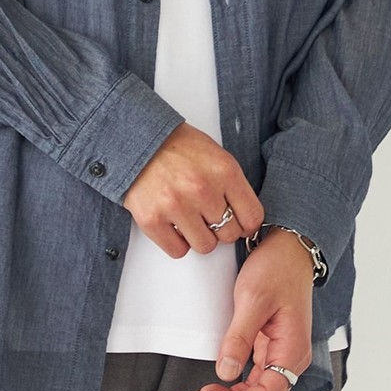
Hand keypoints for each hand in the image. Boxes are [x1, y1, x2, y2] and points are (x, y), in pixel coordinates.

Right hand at [121, 123, 262, 257]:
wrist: (138, 139)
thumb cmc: (178, 147)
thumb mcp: (216, 155)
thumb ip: (233, 185)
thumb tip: (246, 219)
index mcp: (224, 171)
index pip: (252, 217)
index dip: (246, 223)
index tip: (239, 222)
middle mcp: (202, 190)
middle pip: (229, 235)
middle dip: (220, 228)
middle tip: (207, 215)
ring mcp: (176, 206)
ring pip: (205, 246)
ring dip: (199, 236)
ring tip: (189, 218)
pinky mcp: (152, 219)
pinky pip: (178, 250)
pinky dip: (177, 242)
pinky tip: (173, 224)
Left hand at [186, 226, 313, 390]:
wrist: (288, 248)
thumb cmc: (276, 268)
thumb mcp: (252, 298)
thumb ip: (239, 338)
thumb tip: (224, 373)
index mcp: (292, 350)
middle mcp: (291, 359)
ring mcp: (282, 355)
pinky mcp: (272, 348)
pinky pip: (256, 380)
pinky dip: (236, 389)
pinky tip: (216, 386)